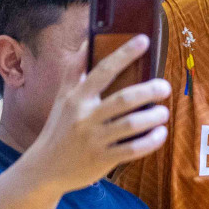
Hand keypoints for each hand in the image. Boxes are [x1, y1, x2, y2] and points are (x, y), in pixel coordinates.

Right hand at [27, 36, 172, 192]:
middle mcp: (85, 117)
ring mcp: (94, 139)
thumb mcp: (63, 98)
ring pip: (131, 124)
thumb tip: (88, 40)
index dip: (124, 54)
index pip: (103, 70)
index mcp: (76, 98)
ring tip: (163, 112)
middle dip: (149, 90)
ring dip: (154, 116)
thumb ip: (75, 71)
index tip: (144, 40)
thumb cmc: (59, 128)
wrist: (43, 168)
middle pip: (124, 99)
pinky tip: (160, 133)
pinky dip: (151, 140)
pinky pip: (133, 149)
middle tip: (165, 87)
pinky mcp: (102, 159)